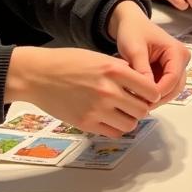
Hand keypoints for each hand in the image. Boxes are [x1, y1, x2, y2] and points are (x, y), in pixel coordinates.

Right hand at [4, 45, 160, 135]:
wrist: (38, 75)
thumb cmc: (68, 62)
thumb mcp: (100, 57)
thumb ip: (121, 70)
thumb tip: (141, 83)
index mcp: (114, 70)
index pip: (150, 89)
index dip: (153, 94)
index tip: (150, 94)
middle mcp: (108, 91)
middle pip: (142, 109)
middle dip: (142, 107)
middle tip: (136, 104)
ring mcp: (97, 110)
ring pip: (130, 124)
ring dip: (130, 119)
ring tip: (123, 112)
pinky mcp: (86, 123)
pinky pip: (113, 133)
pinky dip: (116, 128)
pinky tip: (110, 119)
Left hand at [107, 1, 190, 101]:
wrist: (130, 23)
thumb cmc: (133, 32)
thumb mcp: (135, 49)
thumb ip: (142, 69)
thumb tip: (146, 91)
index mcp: (177, 51)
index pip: (173, 78)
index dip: (159, 92)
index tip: (141, 101)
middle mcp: (182, 60)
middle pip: (176, 87)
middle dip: (159, 98)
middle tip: (139, 106)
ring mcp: (176, 66)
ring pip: (171, 90)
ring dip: (157, 98)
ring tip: (138, 103)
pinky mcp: (168, 71)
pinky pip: (165, 87)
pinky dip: (154, 94)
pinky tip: (140, 97)